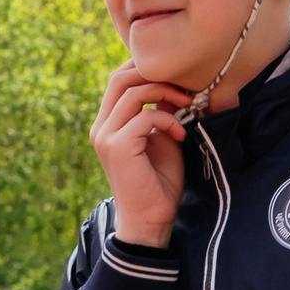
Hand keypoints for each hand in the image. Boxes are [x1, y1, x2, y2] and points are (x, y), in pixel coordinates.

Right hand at [90, 61, 191, 246]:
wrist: (150, 220)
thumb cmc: (158, 183)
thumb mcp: (162, 139)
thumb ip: (162, 113)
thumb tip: (173, 87)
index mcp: (108, 124)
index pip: (119, 81)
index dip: (145, 70)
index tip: (177, 76)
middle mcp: (101, 127)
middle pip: (120, 79)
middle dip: (154, 75)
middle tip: (184, 86)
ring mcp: (106, 136)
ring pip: (131, 92)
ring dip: (165, 93)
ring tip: (188, 105)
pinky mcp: (117, 147)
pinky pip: (145, 117)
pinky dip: (168, 120)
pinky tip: (181, 135)